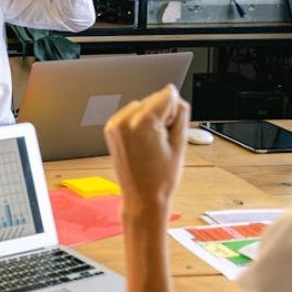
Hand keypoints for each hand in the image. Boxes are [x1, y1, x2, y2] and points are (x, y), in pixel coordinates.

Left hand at [104, 85, 190, 215]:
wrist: (142, 197)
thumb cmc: (162, 177)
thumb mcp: (180, 143)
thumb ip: (180, 113)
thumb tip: (173, 94)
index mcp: (143, 122)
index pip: (167, 96)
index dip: (175, 113)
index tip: (172, 131)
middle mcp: (125, 120)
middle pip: (153, 98)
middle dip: (163, 114)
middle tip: (163, 141)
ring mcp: (115, 124)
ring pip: (141, 105)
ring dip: (149, 117)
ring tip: (153, 143)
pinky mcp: (110, 129)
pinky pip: (129, 114)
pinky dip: (138, 122)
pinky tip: (143, 142)